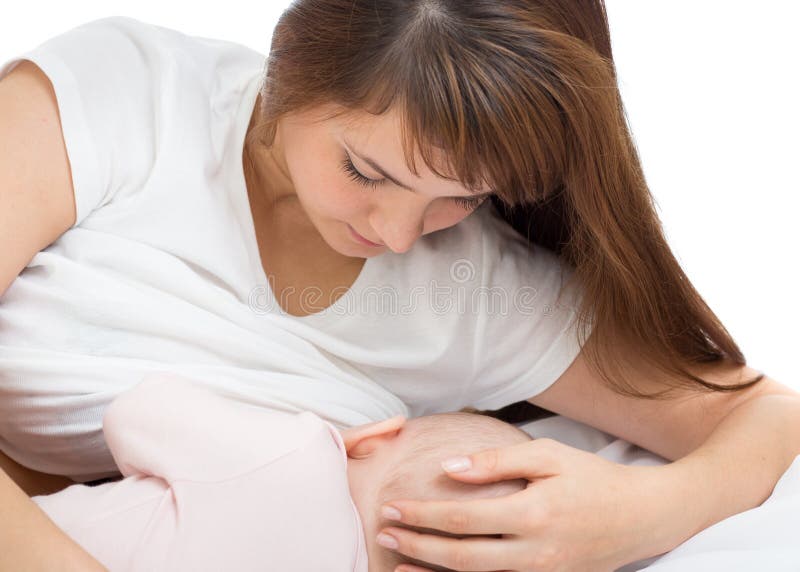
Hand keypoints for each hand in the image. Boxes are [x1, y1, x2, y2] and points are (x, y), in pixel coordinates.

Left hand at [376, 438, 661, 571]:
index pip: (463, 517)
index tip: (393, 505)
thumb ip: (497, 463)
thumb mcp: (549, 457)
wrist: (643, 517)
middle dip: (418, 545)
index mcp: (534, 513)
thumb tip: (449, 468)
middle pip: (461, 556)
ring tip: (397, 563)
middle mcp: (535, 553)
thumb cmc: (592, 478)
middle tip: (384, 533)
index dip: (423, 513)